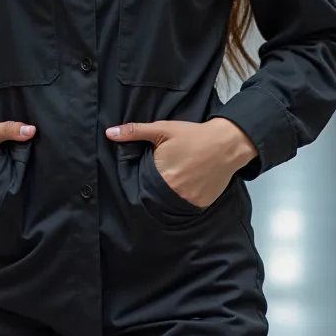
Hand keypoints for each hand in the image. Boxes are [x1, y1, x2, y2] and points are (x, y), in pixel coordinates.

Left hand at [106, 118, 256, 208]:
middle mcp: (174, 193)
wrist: (226, 144)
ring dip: (169, 195)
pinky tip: (188, 186)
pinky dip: (184, 198)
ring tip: (175, 181)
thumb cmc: (192, 135)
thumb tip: (109, 133)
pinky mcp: (201, 205)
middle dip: (155, 188)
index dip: (142, 180)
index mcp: (161, 176)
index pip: (142, 186)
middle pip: (155, 195)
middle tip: (163, 176)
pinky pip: (187, 206)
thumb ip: (135, 132)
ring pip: (170, 203)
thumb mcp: (162, 129)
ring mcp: (189, 201)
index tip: (146, 174)